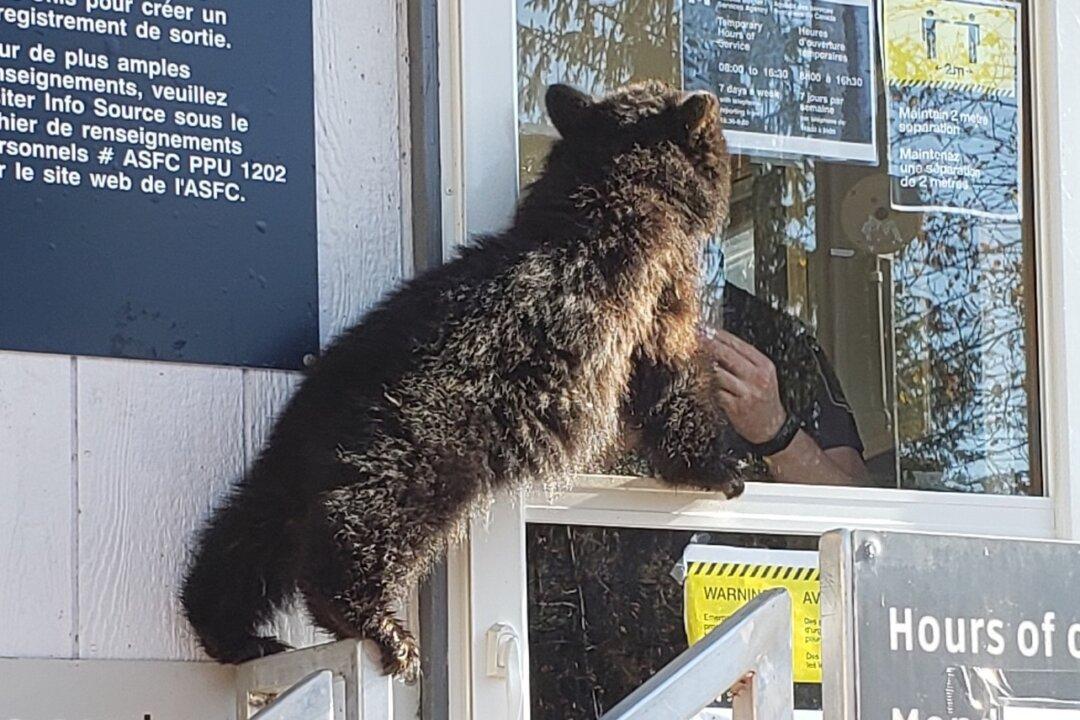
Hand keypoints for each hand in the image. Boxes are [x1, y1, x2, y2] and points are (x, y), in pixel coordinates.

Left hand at [701, 329, 786, 444]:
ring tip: (690, 358)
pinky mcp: (735, 407)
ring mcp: (746, 392)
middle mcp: (757, 377)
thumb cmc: (764, 400)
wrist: (771, 428)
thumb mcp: (763, 376)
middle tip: (692, 339)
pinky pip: (715, 391)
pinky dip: (704, 385)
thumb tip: (718, 344)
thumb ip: (745, 361)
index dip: (719, 335)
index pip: (738, 344)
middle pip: (727, 355)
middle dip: (707, 345)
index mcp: (764, 365)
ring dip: (702, 365)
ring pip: (718, 373)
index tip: (704, 329)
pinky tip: (697, 380)